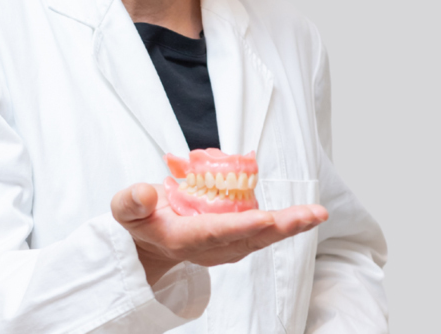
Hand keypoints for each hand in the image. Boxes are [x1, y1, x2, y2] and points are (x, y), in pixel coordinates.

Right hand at [110, 182, 327, 285]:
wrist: (145, 244)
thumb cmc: (138, 222)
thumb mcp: (124, 210)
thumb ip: (131, 202)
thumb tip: (146, 193)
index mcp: (182, 238)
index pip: (214, 232)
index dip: (240, 226)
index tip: (263, 219)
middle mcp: (208, 247)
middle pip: (249, 238)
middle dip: (281, 227)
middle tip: (311, 215)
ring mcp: (222, 247)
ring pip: (260, 238)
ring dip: (289, 226)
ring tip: (316, 214)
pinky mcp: (231, 240)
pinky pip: (259, 233)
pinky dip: (281, 224)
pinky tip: (302, 214)